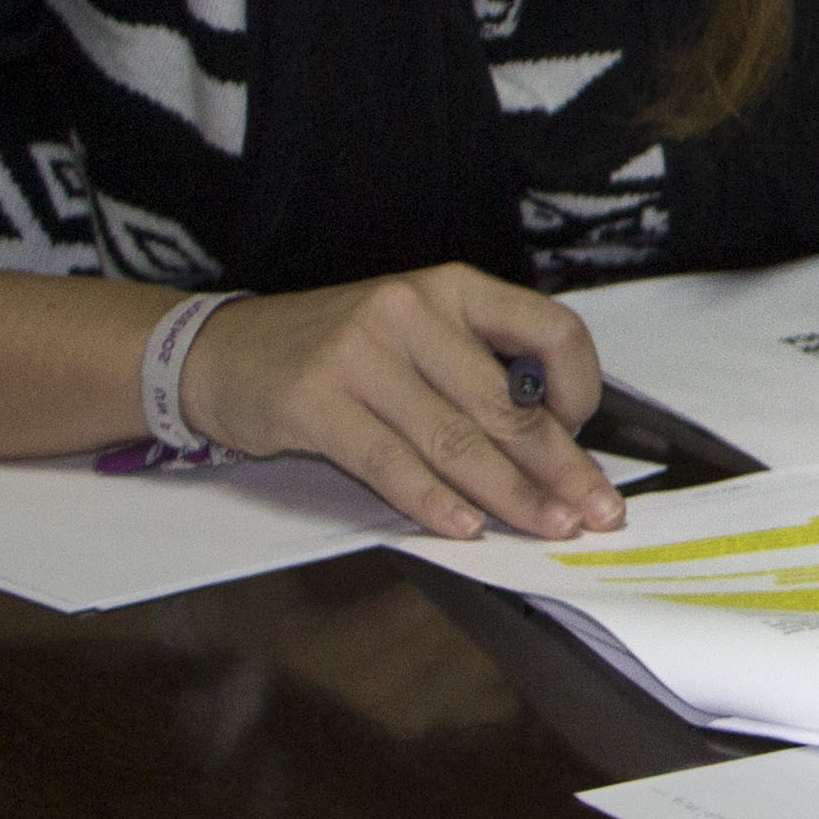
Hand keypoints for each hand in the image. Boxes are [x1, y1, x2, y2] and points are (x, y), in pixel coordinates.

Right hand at [183, 269, 619, 542]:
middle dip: (561, 466)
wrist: (221, 351)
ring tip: (547, 527)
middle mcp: (413, 312)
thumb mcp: (418, 334)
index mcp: (453, 290)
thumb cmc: (338, 350)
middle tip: (597, 511)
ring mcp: (360, 354)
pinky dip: (434, 502)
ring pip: (456, 440)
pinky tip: (466, 528)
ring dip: (510, 495)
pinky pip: (390, 463)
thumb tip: (557, 441)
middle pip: (507, 403)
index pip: (550, 329)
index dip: (581, 385)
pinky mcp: (315, 400)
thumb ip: (478, 370)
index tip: (586, 432)